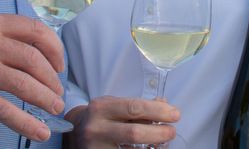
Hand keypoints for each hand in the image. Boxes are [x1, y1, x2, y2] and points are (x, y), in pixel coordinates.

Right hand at [0, 13, 64, 141]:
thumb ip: (0, 40)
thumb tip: (33, 61)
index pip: (34, 29)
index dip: (54, 48)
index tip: (60, 64)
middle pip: (33, 57)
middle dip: (52, 78)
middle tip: (57, 92)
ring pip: (23, 83)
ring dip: (45, 98)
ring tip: (54, 109)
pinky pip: (3, 109)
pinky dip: (25, 122)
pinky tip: (39, 131)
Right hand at [63, 97, 179, 147]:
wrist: (73, 135)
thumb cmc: (101, 119)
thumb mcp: (114, 106)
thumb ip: (138, 106)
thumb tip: (165, 103)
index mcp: (101, 107)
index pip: (134, 108)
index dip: (158, 111)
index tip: (175, 114)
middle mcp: (96, 128)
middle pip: (134, 133)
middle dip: (159, 133)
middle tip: (171, 131)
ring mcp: (96, 148)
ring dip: (152, 147)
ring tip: (162, 144)